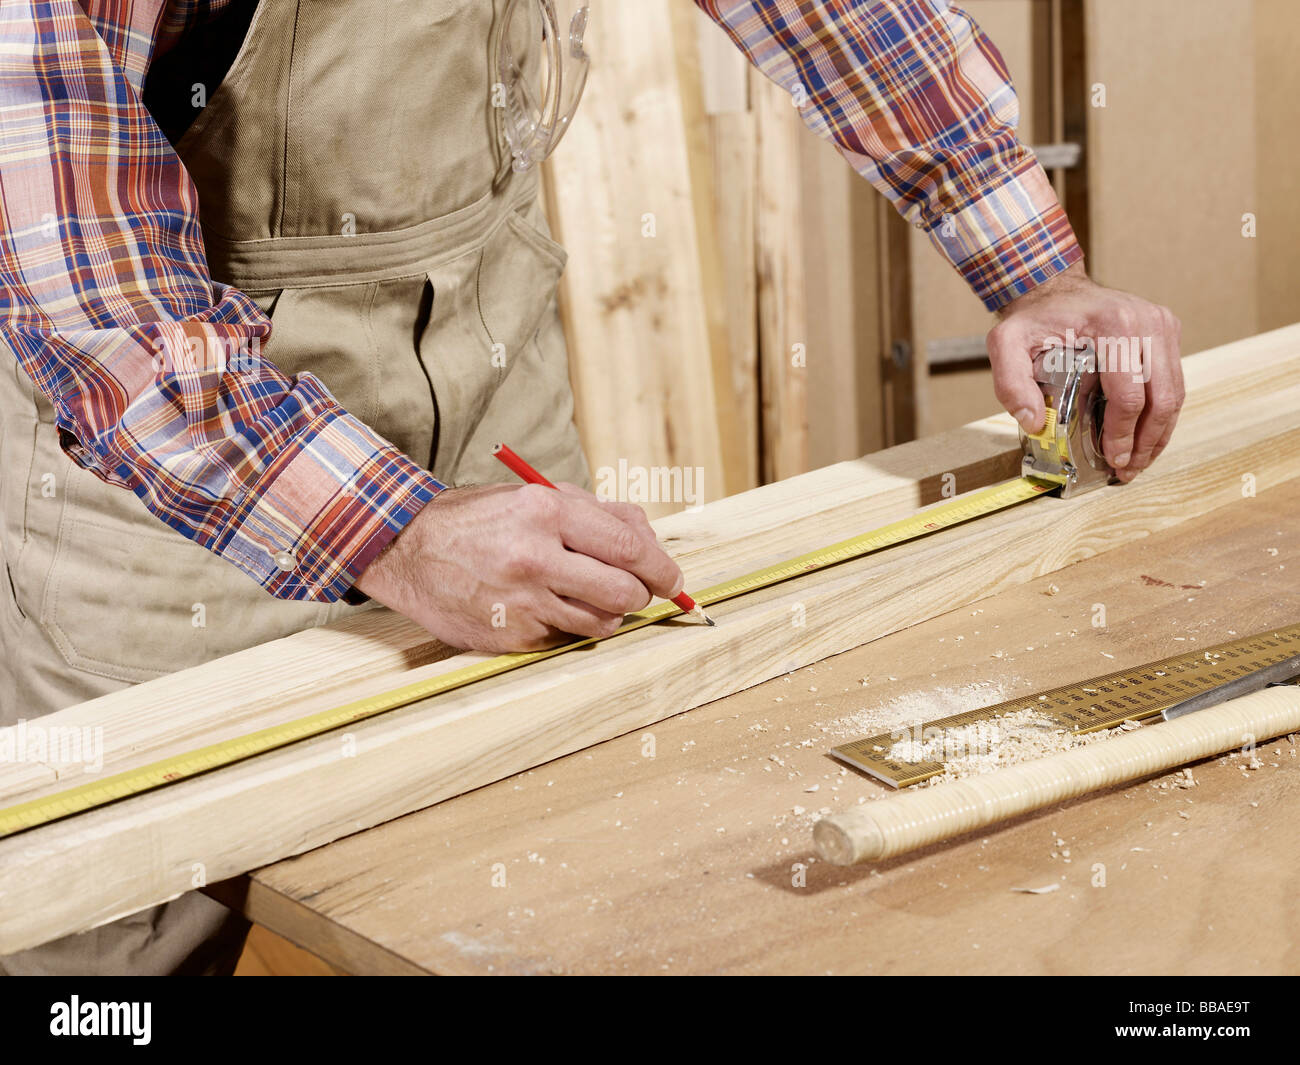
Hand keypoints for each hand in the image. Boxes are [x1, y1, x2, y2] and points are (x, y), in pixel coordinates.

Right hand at [354, 482, 683, 651]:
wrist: (407, 548)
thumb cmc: (480, 519)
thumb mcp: (537, 497)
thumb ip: (598, 513)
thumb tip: (650, 540)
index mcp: (545, 513)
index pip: (629, 547)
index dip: (661, 568)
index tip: (672, 579)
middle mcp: (534, 558)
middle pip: (623, 592)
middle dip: (640, 594)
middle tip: (636, 591)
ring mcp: (521, 602)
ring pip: (601, 622)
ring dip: (607, 613)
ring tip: (584, 594)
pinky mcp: (509, 635)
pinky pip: (564, 637)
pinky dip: (566, 625)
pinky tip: (543, 606)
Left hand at [986, 263, 1183, 482]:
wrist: (1055, 289)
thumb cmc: (1034, 319)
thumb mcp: (1006, 344)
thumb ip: (1011, 383)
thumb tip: (1034, 422)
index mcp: (1114, 325)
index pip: (1129, 393)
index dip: (1124, 433)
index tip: (1113, 460)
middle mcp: (1147, 322)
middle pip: (1162, 397)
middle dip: (1146, 441)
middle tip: (1129, 470)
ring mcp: (1163, 325)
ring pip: (1175, 392)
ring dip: (1159, 433)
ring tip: (1139, 461)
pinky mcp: (1167, 331)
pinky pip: (1173, 381)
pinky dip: (1162, 413)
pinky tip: (1146, 437)